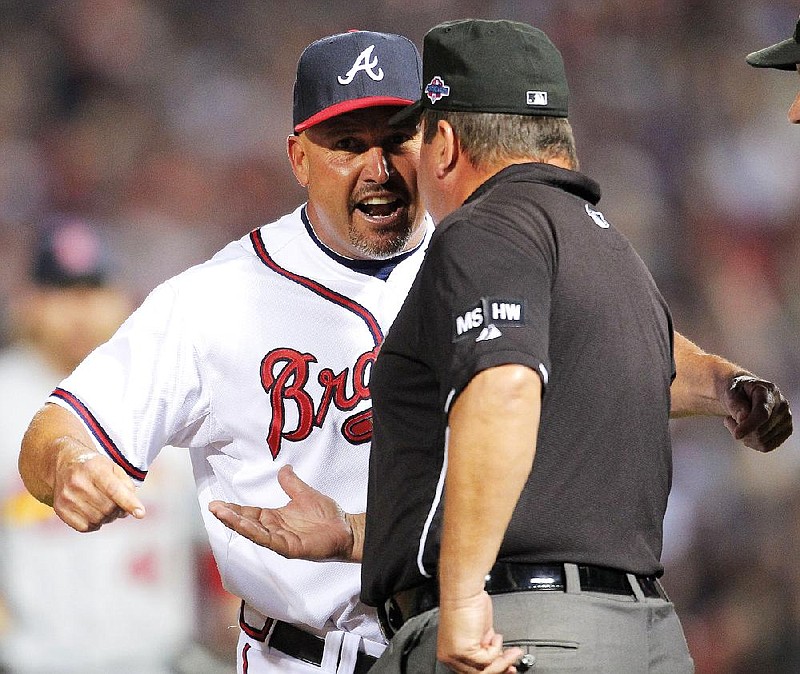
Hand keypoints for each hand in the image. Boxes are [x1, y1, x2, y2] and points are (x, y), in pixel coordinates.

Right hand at [53, 443, 144, 531]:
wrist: (65, 463)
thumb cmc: (96, 467)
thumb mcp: (114, 468)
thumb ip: (127, 486)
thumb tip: (132, 510)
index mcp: (94, 468)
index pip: (114, 489)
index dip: (129, 502)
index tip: (141, 513)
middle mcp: (78, 483)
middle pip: (108, 507)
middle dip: (119, 510)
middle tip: (119, 505)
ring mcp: (66, 497)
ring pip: (98, 519)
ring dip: (108, 518)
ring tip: (106, 507)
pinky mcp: (60, 509)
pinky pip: (85, 527)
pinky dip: (95, 524)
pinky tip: (95, 513)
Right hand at [208, 465, 357, 561]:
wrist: (347, 528)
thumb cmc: (328, 516)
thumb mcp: (305, 494)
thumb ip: (291, 483)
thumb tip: (283, 468)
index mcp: (276, 518)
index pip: (250, 513)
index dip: (234, 509)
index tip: (217, 503)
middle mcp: (275, 530)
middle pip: (247, 523)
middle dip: (229, 516)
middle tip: (213, 507)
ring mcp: (281, 540)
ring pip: (254, 532)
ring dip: (237, 524)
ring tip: (221, 514)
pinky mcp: (290, 548)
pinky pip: (269, 540)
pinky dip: (255, 533)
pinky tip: (244, 526)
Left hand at [437, 590, 522, 673]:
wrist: (463, 590)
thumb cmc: (468, 603)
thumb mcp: (478, 632)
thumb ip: (484, 647)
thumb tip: (496, 658)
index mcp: (449, 653)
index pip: (472, 670)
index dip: (492, 670)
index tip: (506, 668)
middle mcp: (449, 656)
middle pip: (478, 673)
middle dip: (500, 668)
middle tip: (512, 665)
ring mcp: (455, 655)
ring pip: (484, 670)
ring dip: (502, 661)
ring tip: (512, 652)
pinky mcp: (463, 651)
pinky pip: (488, 659)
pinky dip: (496, 648)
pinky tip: (496, 635)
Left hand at [722, 375, 792, 451]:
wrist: (745, 394)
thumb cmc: (737, 392)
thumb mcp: (729, 392)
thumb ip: (735, 403)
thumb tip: (743, 418)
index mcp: (768, 391)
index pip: (762, 413)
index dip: (749, 425)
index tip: (736, 435)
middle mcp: (782, 405)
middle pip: (760, 431)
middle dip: (739, 430)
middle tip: (729, 420)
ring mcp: (786, 419)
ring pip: (762, 441)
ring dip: (743, 436)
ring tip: (737, 423)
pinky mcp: (786, 431)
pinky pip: (766, 446)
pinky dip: (751, 443)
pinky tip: (746, 431)